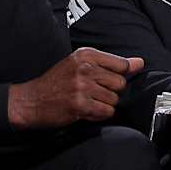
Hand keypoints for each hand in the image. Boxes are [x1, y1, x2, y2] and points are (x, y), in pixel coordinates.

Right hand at [8, 48, 143, 129]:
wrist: (31, 100)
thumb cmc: (56, 83)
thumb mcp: (80, 65)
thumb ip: (112, 64)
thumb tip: (139, 62)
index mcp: (86, 55)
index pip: (122, 65)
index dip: (117, 76)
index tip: (104, 80)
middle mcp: (84, 68)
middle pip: (120, 83)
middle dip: (109, 91)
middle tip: (91, 92)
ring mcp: (82, 87)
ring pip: (114, 99)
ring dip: (102, 104)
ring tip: (86, 101)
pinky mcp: (80, 105)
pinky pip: (106, 112)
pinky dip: (98, 115)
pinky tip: (85, 110)